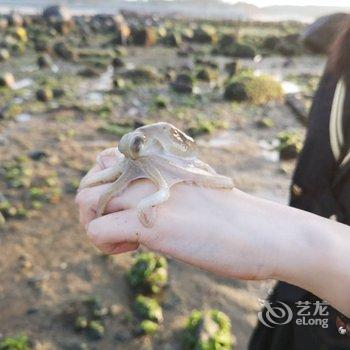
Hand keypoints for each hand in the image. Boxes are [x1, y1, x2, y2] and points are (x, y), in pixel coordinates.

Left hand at [76, 148, 275, 280]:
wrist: (267, 234)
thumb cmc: (234, 216)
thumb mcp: (197, 189)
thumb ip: (171, 185)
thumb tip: (148, 200)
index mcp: (160, 161)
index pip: (106, 158)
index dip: (106, 185)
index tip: (124, 205)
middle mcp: (150, 170)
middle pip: (90, 178)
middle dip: (93, 206)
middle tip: (116, 226)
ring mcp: (149, 195)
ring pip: (85, 200)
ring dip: (94, 224)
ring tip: (122, 240)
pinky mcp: (152, 223)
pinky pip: (97, 231)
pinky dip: (104, 245)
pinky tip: (132, 251)